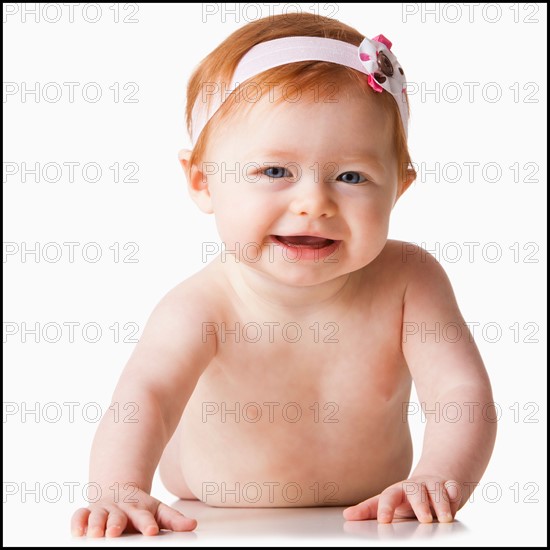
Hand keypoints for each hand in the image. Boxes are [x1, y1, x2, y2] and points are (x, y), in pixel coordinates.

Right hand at [70, 485, 196, 536]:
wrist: (118, 489)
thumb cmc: (139, 507)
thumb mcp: (158, 511)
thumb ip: (173, 520)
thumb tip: (192, 525)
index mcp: (138, 509)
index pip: (144, 517)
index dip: (147, 524)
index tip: (151, 531)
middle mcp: (120, 509)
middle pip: (118, 516)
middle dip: (116, 523)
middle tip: (115, 532)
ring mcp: (103, 510)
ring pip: (98, 515)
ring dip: (96, 523)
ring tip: (96, 533)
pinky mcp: (88, 512)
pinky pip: (80, 515)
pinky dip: (78, 521)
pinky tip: (77, 531)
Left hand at [343, 476, 460, 523]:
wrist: (433, 479)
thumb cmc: (408, 497)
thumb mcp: (389, 503)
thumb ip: (369, 510)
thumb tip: (347, 516)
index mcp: (398, 491)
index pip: (389, 497)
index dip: (385, 508)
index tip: (384, 521)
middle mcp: (415, 487)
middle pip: (415, 491)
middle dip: (420, 504)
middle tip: (423, 519)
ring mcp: (433, 485)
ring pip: (437, 490)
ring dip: (441, 503)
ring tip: (444, 517)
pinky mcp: (450, 486)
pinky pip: (453, 487)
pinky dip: (454, 492)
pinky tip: (455, 496)